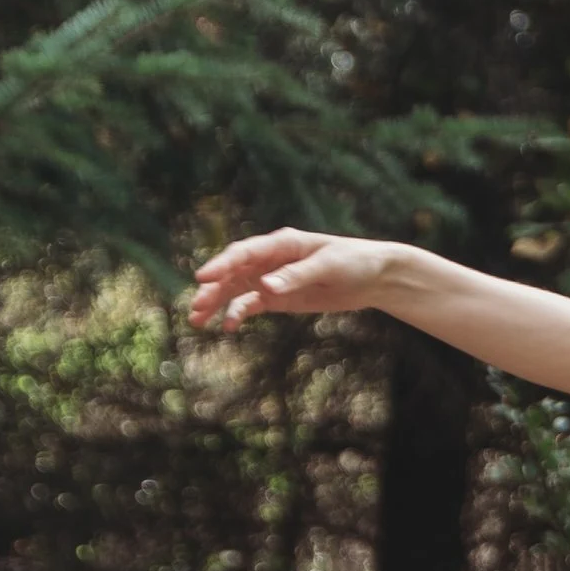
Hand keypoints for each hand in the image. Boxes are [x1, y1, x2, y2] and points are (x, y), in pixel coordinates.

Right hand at [184, 227, 394, 329]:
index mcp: (281, 243)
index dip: (222, 264)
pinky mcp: (278, 297)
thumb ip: (296, 276)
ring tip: (198, 320)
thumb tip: (265, 286)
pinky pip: (251, 304)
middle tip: (195, 307)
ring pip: (236, 289)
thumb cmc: (353, 261)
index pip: (245, 252)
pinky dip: (238, 314)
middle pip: (233, 272)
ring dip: (217, 303)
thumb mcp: (327, 266)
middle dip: (213, 288)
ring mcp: (272, 278)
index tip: (202, 277)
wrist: (374, 276)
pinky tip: (228, 327)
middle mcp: (271, 259)